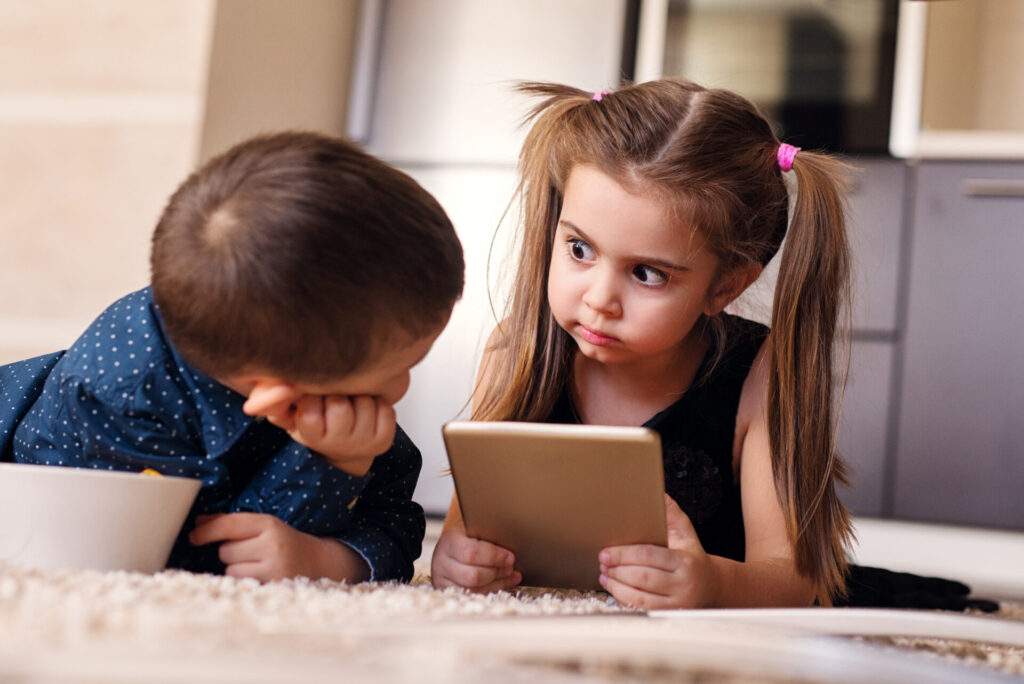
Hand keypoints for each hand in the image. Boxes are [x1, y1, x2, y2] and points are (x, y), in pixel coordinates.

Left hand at [189, 513, 369, 582]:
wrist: (319, 562)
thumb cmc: (284, 541)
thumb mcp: (264, 526)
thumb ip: (232, 523)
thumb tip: (198, 521)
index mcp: (270, 524)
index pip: (230, 524)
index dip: (207, 530)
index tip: (193, 536)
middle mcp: (273, 545)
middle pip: (226, 550)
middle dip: (231, 551)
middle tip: (250, 551)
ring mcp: (274, 569)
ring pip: (231, 570)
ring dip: (236, 568)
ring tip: (257, 564)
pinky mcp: (273, 587)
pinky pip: (241, 584)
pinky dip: (244, 581)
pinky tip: (260, 576)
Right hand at [243, 383, 395, 476]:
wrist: (346, 440)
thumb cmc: (318, 415)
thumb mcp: (289, 407)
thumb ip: (270, 398)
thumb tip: (253, 405)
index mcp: (309, 433)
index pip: (310, 406)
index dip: (312, 394)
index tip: (312, 396)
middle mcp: (335, 443)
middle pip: (340, 404)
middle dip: (337, 393)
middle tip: (333, 397)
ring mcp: (361, 443)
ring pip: (364, 404)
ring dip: (360, 397)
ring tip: (351, 402)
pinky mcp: (384, 440)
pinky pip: (386, 410)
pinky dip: (379, 405)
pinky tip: (368, 409)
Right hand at [430, 519, 520, 592]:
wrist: (450, 547)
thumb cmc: (468, 537)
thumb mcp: (476, 530)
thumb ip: (490, 536)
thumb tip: (513, 544)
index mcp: (449, 541)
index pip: (471, 553)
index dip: (494, 557)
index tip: (510, 557)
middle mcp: (441, 562)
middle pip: (472, 576)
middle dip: (496, 572)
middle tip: (511, 567)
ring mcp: (443, 580)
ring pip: (473, 589)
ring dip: (497, 583)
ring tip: (511, 575)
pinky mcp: (449, 592)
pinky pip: (474, 596)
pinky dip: (492, 590)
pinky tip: (504, 582)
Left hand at [598, 494, 717, 608]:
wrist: (711, 586)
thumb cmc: (692, 556)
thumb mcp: (685, 532)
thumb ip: (671, 512)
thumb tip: (657, 491)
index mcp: (685, 562)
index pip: (649, 556)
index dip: (624, 554)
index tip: (606, 551)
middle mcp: (682, 584)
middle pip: (642, 576)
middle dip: (617, 568)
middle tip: (602, 560)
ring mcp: (676, 603)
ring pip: (639, 596)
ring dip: (616, 585)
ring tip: (604, 573)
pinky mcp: (668, 614)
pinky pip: (641, 608)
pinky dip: (623, 597)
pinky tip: (613, 587)